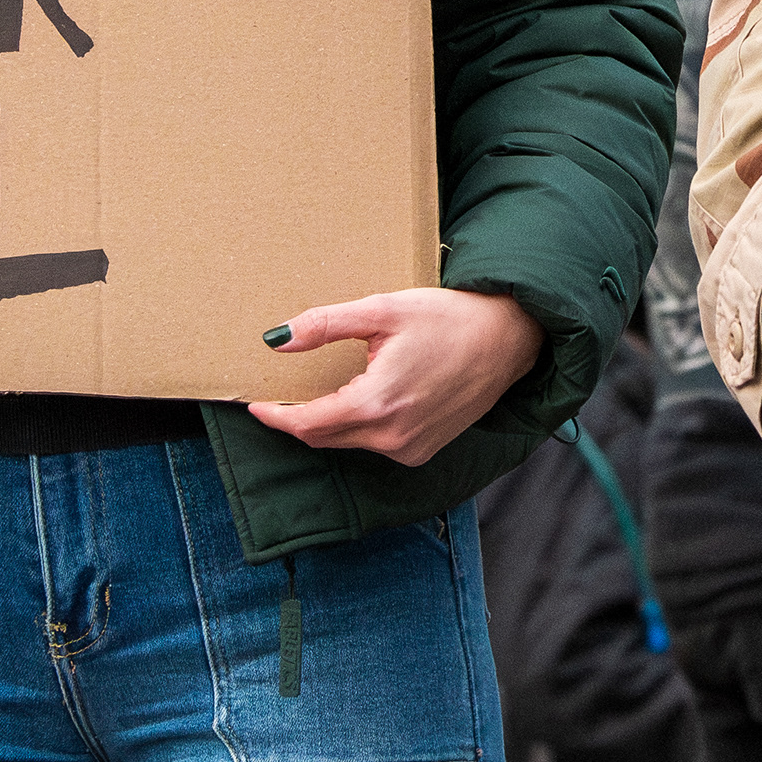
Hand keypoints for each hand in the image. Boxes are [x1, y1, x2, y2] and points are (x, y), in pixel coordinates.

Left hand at [245, 288, 541, 464]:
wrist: (507, 338)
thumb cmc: (449, 318)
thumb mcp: (383, 310)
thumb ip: (325, 325)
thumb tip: (276, 340)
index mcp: (376, 405)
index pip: (307, 425)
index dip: (275, 417)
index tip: (254, 406)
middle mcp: (392, 437)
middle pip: (324, 438)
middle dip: (298, 420)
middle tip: (280, 396)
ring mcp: (410, 449)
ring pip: (349, 443)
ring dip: (329, 424)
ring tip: (321, 394)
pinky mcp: (424, 451)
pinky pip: (376, 445)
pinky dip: (360, 428)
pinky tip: (365, 401)